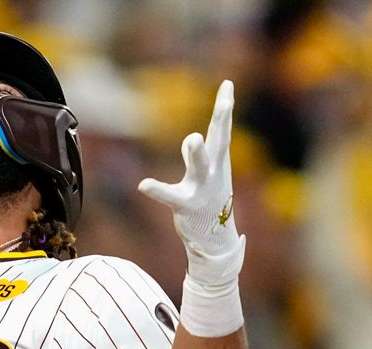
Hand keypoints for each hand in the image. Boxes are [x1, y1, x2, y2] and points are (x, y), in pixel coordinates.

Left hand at [138, 80, 244, 291]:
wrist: (215, 241)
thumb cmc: (210, 203)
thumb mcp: (209, 175)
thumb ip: (200, 154)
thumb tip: (192, 139)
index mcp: (218, 162)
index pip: (222, 129)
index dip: (225, 106)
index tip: (228, 83)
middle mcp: (213, 172)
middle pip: (219, 141)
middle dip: (222, 120)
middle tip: (226, 100)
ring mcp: (202, 189)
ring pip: (200, 168)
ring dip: (196, 153)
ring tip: (191, 138)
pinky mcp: (187, 206)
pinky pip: (170, 196)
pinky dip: (157, 190)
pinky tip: (143, 184)